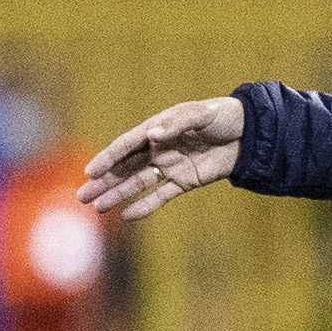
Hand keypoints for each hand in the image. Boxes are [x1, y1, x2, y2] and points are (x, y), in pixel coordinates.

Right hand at [80, 96, 245, 220]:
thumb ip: (176, 124)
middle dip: (103, 182)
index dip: (107, 158)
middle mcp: (158, 148)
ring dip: (118, 195)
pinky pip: (161, 196)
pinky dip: (145, 206)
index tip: (89, 172)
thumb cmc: (223, 116)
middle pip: (124, 168)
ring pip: (137, 184)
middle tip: (81, 196)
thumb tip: (152, 134)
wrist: (250, 133)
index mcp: (157, 129)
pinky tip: (128, 216)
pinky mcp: (184, 182)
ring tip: (98, 207)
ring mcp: (170, 166)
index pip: (126, 146)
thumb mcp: (201, 114)